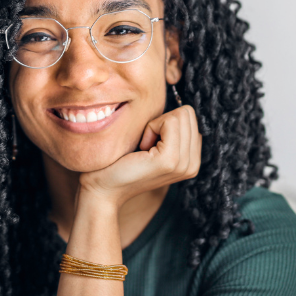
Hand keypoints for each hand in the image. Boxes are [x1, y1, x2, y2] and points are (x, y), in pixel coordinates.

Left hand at [79, 105, 201, 207]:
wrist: (102, 188)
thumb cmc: (120, 163)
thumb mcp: (153, 145)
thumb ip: (171, 131)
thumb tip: (179, 107)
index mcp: (192, 160)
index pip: (191, 118)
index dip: (165, 122)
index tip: (149, 143)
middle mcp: (192, 164)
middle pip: (188, 114)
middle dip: (162, 122)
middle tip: (145, 145)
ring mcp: (183, 164)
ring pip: (181, 115)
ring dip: (156, 125)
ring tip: (143, 148)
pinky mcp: (170, 160)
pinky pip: (169, 121)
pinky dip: (151, 127)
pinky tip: (141, 148)